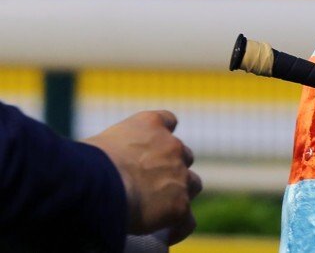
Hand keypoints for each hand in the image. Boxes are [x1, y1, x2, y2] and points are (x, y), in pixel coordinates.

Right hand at [84, 110, 202, 242]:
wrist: (95, 185)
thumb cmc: (82, 164)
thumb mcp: (95, 146)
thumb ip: (109, 151)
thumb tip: (94, 166)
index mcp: (149, 125)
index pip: (168, 121)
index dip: (164, 135)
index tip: (155, 147)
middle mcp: (171, 146)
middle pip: (183, 155)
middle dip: (172, 167)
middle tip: (152, 184)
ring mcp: (179, 175)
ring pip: (193, 183)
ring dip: (181, 192)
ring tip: (162, 208)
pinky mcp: (179, 205)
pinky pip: (187, 220)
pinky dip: (180, 227)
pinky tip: (168, 234)